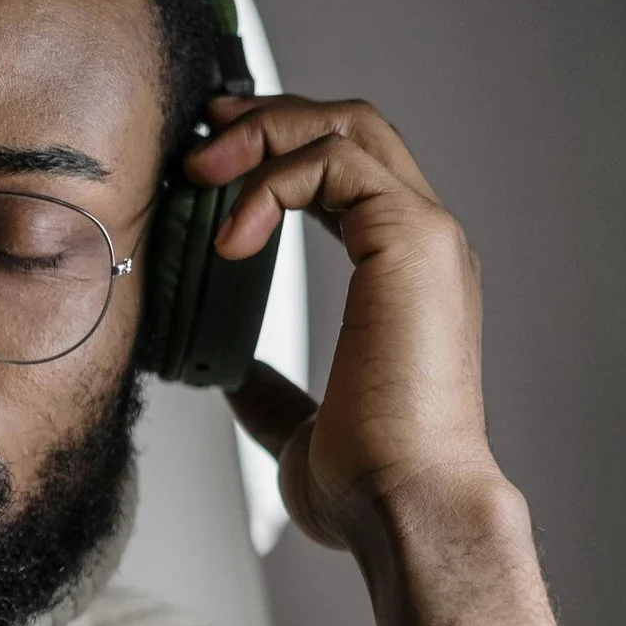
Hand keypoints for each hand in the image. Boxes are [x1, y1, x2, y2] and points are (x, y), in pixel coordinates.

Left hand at [188, 94, 505, 554]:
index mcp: (404, 275)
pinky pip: (334, 163)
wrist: (405, 508)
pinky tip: (231, 239)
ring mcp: (426, 236)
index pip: (346, 172)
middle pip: (352, 126)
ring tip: (199, 174)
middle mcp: (423, 243)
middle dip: (267, 118)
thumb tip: (231, 378)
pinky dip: (271, 182)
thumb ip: (270, 392)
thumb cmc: (367, 484)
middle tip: (199, 141)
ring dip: (261, 135)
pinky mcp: (413, 240)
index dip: (276, 150)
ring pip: (347, 126)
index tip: (208, 165)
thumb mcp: (298, 426)